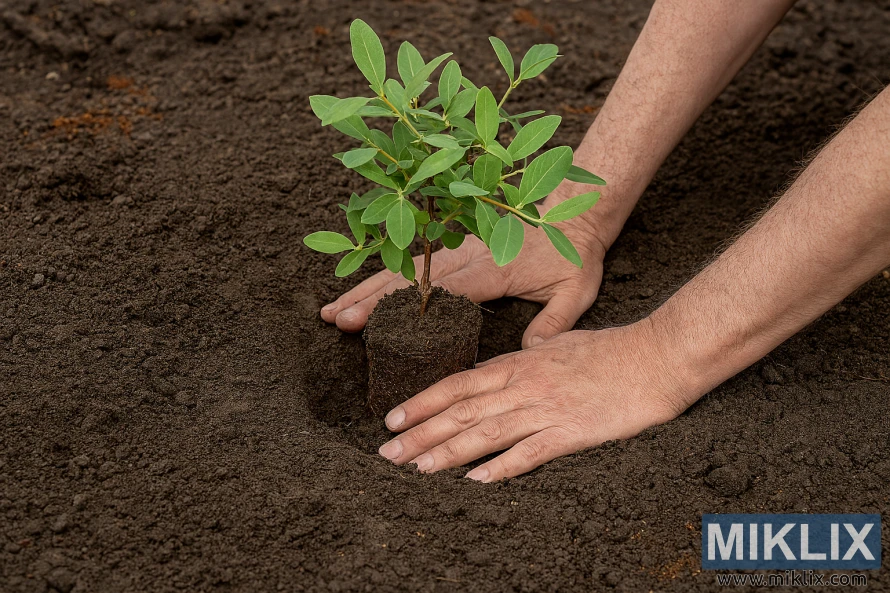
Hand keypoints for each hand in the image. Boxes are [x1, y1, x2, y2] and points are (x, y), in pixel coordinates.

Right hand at [320, 185, 608, 348]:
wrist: (571, 214)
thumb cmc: (573, 256)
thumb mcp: (575, 290)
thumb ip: (554, 322)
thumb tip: (530, 354)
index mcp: (489, 270)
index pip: (438, 293)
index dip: (401, 308)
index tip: (368, 322)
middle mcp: (464, 257)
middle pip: (407, 280)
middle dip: (369, 300)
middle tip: (335, 319)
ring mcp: (454, 249)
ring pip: (401, 269)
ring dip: (366, 288)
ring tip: (332, 309)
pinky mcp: (451, 247)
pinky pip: (410, 262)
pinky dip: (382, 276)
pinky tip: (358, 292)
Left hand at [376, 321, 696, 480]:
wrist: (656, 356)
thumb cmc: (610, 349)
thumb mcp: (559, 342)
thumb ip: (528, 356)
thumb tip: (505, 363)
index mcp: (519, 363)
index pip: (458, 383)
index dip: (423, 402)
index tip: (393, 418)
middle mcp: (524, 385)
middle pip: (462, 411)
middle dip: (421, 432)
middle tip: (387, 452)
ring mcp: (547, 409)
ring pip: (486, 432)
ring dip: (448, 452)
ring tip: (416, 468)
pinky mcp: (572, 432)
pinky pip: (531, 453)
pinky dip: (502, 467)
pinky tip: (476, 481)